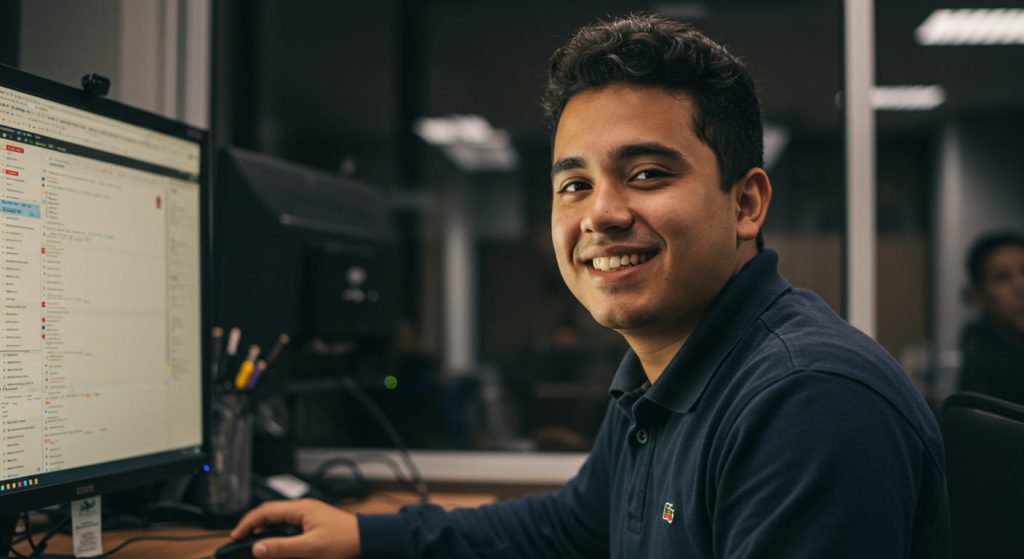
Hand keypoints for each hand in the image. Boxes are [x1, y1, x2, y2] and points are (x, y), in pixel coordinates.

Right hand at [231, 499, 360, 558]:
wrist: (368, 539)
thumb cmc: (345, 541)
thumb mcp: (311, 548)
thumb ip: (282, 548)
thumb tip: (258, 548)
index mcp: (301, 508)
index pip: (265, 511)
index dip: (247, 523)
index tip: (235, 536)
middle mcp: (303, 508)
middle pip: (270, 513)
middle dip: (253, 525)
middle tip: (240, 539)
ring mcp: (309, 515)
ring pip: (279, 519)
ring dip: (265, 529)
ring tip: (253, 542)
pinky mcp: (313, 523)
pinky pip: (289, 525)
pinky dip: (277, 533)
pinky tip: (275, 543)